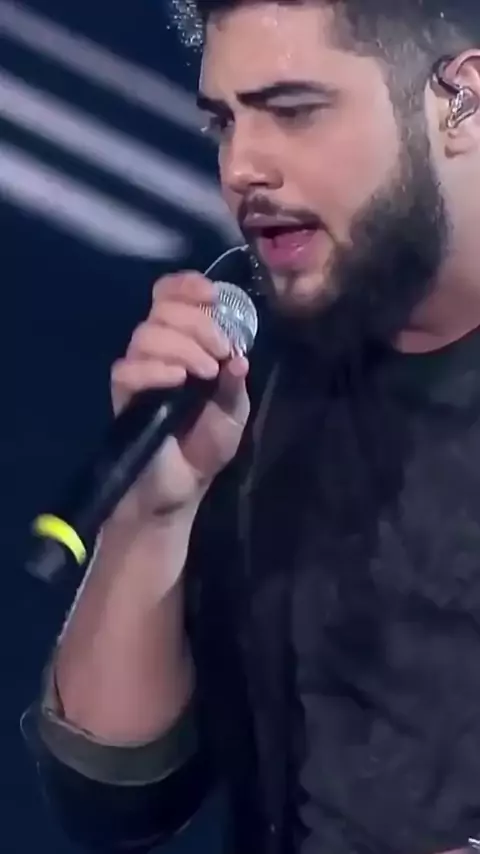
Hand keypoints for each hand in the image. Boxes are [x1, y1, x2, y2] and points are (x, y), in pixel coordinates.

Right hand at [110, 272, 249, 522]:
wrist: (181, 486)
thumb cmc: (206, 445)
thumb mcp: (233, 411)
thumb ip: (234, 384)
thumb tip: (239, 357)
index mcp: (184, 344)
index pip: (171, 297)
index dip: (187, 286)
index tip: (210, 295)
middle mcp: (157, 351)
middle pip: (162, 311)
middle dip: (197, 323)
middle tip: (220, 351)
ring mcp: (138, 373)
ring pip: (146, 335)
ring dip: (182, 346)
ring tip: (205, 373)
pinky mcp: (123, 398)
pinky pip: (127, 370)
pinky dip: (155, 369)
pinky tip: (177, 381)